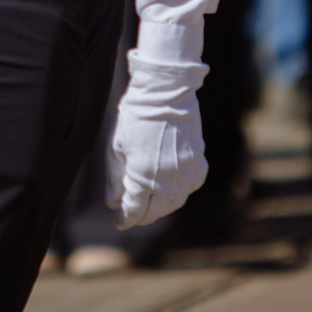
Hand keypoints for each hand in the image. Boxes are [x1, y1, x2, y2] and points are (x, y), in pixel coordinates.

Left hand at [106, 51, 207, 227]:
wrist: (166, 91)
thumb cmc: (136, 115)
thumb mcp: (116, 146)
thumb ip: (114, 177)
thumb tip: (112, 202)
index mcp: (143, 177)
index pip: (134, 211)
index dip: (125, 219)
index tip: (118, 220)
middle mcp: (167, 181)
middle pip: (155, 212)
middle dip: (141, 216)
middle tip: (132, 214)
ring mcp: (186, 173)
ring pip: (175, 203)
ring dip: (161, 207)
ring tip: (150, 203)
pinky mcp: (198, 163)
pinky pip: (190, 187)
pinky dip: (180, 192)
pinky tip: (171, 187)